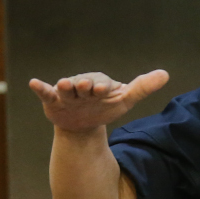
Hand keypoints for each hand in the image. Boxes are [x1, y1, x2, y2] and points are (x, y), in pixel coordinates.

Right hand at [28, 70, 169, 132]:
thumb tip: (165, 74)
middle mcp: (82, 85)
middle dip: (85, 86)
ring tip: (65, 86)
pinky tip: (34, 83)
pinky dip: (41, 87)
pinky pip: (46, 92)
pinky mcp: (54, 100)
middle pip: (84, 84)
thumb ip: (143, 87)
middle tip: (87, 88)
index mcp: (99, 83)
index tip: (104, 90)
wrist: (84, 125)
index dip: (103, 87)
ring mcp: (67, 92)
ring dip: (65, 87)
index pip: (102, 83)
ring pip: (66, 88)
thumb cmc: (105, 108)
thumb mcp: (125, 99)